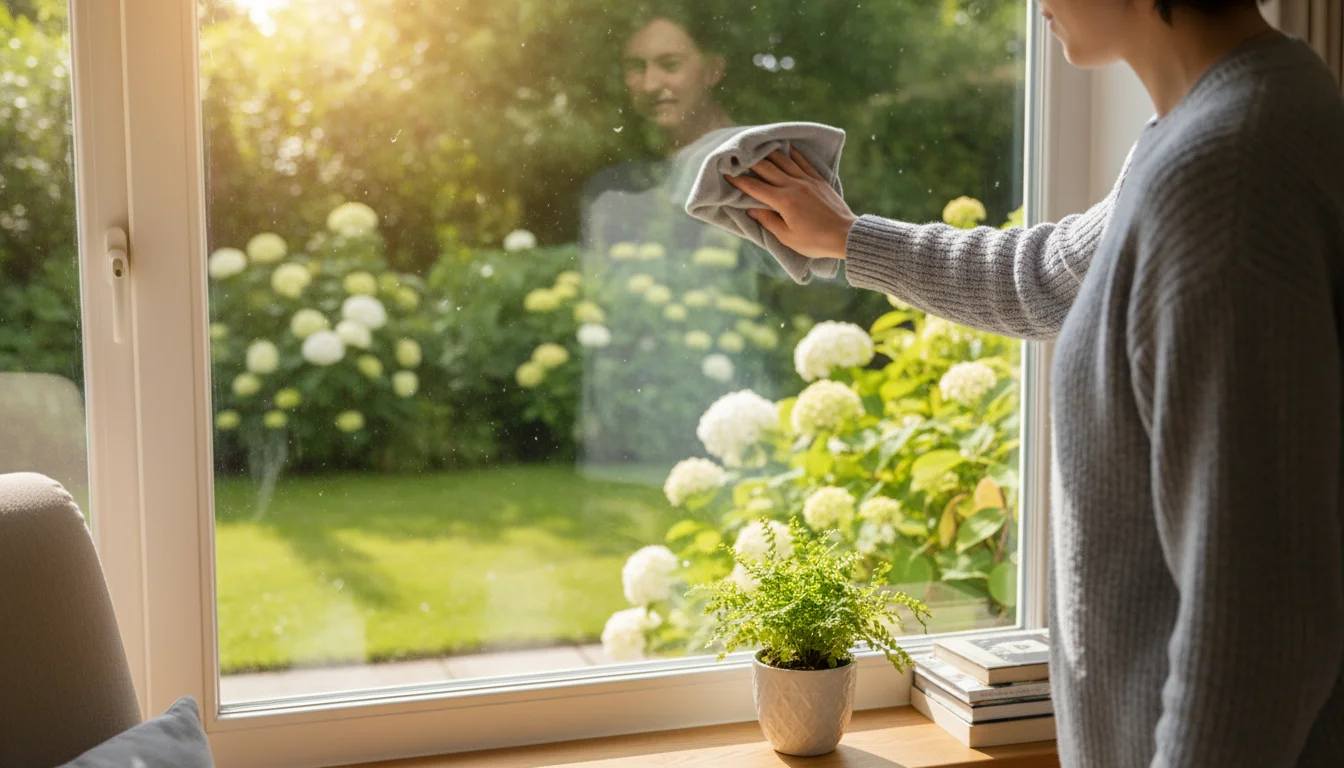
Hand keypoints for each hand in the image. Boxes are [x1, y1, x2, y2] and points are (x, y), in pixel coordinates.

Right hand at [725, 148, 858, 260]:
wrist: (845, 235)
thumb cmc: (815, 241)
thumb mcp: (788, 237)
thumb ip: (768, 221)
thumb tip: (751, 209)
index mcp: (783, 201)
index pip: (755, 188)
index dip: (739, 181)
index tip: (727, 175)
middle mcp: (794, 185)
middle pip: (767, 169)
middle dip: (750, 163)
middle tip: (738, 158)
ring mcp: (807, 180)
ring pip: (784, 161)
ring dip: (769, 154)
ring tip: (757, 150)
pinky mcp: (818, 180)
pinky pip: (802, 162)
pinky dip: (792, 154)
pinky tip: (786, 148)